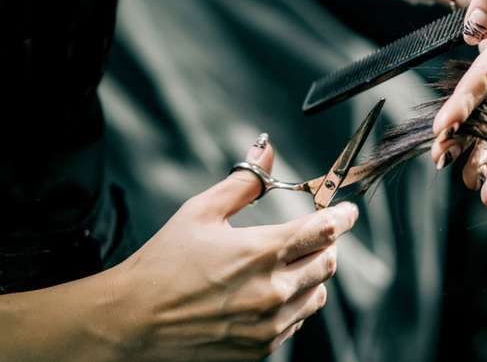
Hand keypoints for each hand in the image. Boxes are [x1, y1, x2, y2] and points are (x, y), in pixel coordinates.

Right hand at [107, 136, 357, 360]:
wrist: (132, 320)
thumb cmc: (164, 262)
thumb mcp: (200, 211)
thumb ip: (243, 181)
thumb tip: (266, 150)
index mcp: (260, 252)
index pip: (325, 230)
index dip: (343, 216)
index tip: (348, 211)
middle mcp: (271, 291)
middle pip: (328, 261)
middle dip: (326, 244)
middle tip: (310, 236)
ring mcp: (268, 324)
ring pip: (318, 294)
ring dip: (311, 276)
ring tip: (283, 266)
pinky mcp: (260, 348)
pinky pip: (297, 322)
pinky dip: (294, 304)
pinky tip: (267, 294)